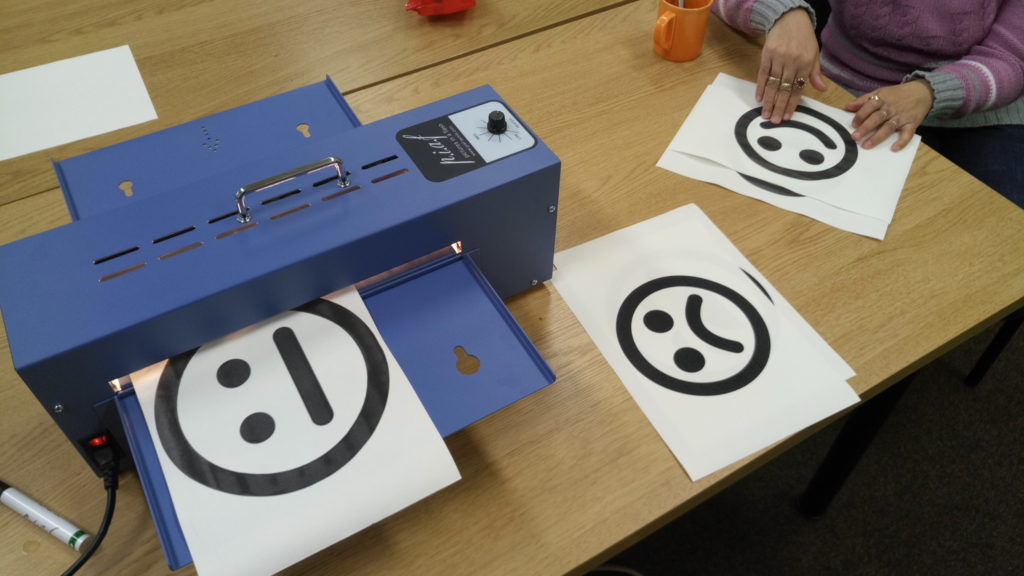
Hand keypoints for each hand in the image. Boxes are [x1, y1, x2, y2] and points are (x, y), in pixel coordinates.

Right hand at [758, 9, 826, 123]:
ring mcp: (778, 58)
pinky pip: (763, 74)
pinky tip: (758, 98)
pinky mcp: (767, 54)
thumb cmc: (804, 38)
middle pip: (784, 89)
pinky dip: (760, 87)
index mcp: (805, 64)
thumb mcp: (814, 54)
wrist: (789, 19)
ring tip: (765, 115)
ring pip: (772, 84)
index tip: (787, 117)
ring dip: (768, 101)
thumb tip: (822, 89)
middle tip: (774, 121)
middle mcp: (792, 62)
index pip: (798, 89)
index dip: (792, 104)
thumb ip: (815, 73)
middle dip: (779, 107)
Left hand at [846, 80, 933, 151]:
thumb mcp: (880, 93)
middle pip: (877, 118)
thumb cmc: (897, 94)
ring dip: (877, 137)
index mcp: (883, 99)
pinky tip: (894, 148)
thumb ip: (863, 100)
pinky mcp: (912, 124)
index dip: (861, 115)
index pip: (870, 106)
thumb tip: (847, 107)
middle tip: (855, 137)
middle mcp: (891, 108)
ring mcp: (902, 116)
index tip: (853, 124)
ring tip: (866, 145)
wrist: (923, 92)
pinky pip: (907, 134)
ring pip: (889, 127)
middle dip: (865, 127)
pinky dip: (902, 141)